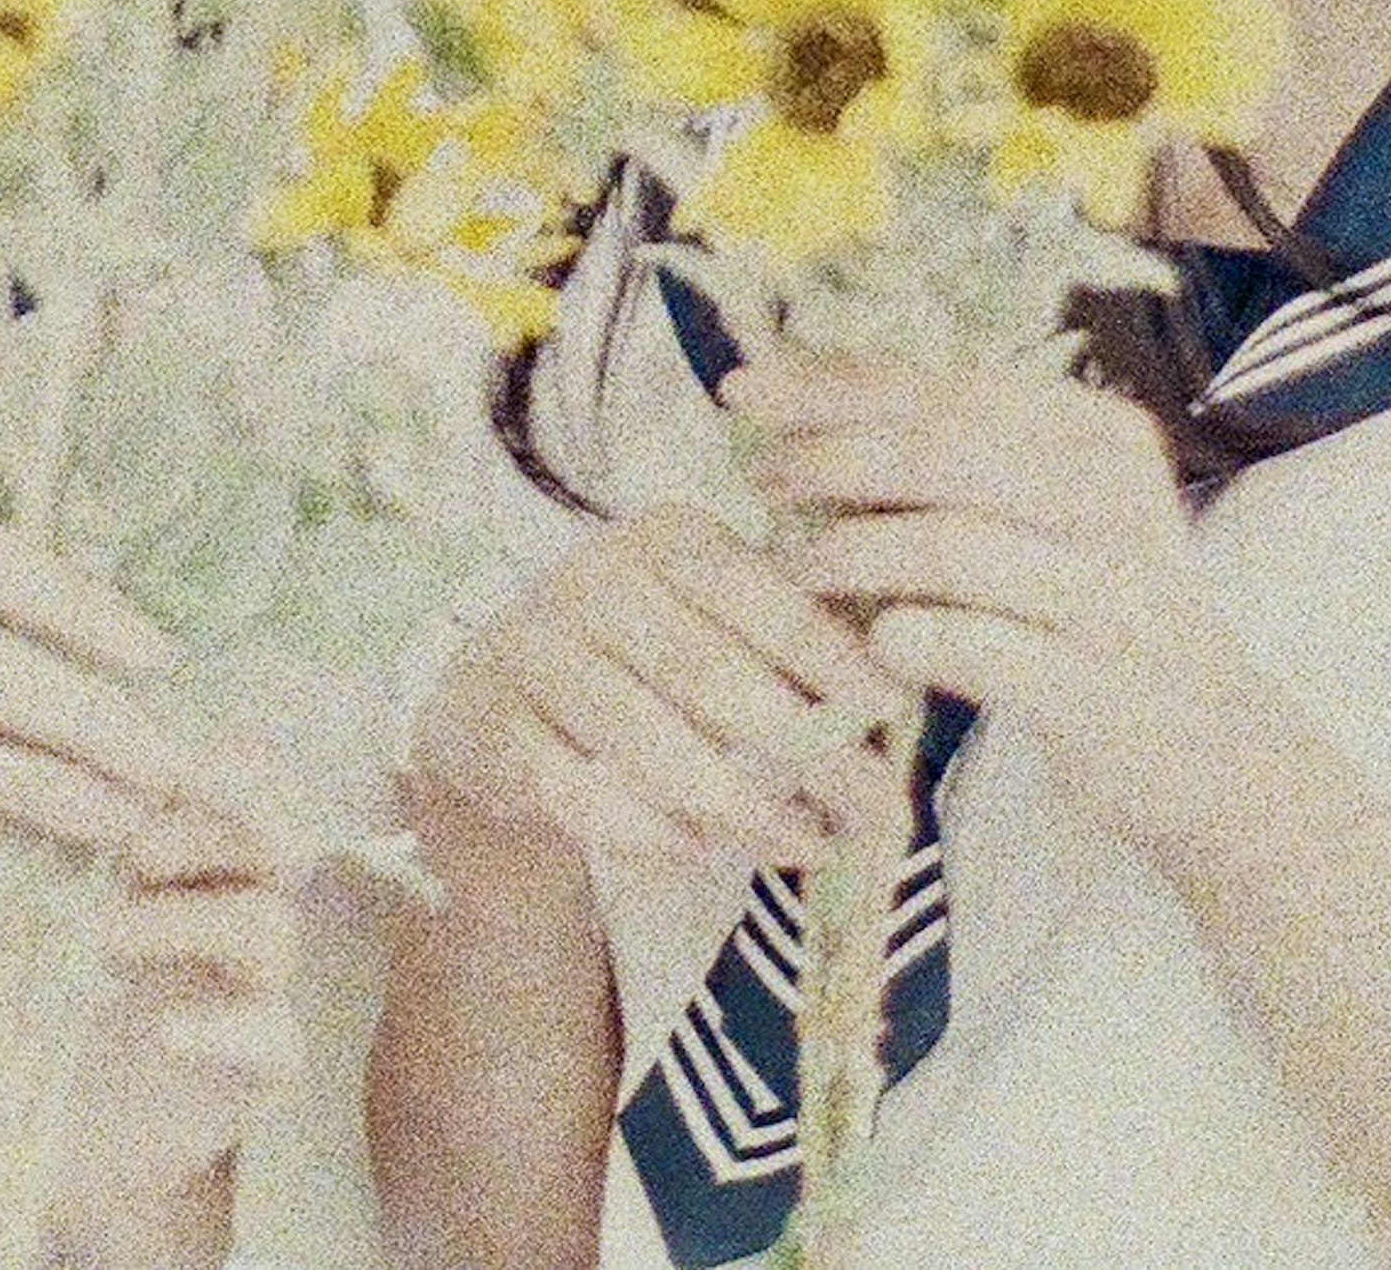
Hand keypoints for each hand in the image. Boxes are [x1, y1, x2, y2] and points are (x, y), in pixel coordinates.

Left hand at [46, 803, 305, 1222]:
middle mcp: (218, 912)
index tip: (126, 765)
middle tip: (138, 847)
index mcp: (167, 859)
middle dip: (214, 825)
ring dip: (191, 920)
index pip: (224, 778)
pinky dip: (228, 1030)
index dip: (197, 762)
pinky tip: (166, 1033)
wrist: (12, 1144)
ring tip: (104, 938)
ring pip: (272, 927)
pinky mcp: (254, 1072)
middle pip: (275, 835)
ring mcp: (243, 993)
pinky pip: (276, 1040)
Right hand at [413, 504, 908, 871]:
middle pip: (709, 672)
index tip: (896, 717)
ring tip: (809, 845)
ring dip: (735, 801)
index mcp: (665, 537)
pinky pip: (571, 787)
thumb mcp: (716, 632)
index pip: (759, 595)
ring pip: (642, 735)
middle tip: (877, 809)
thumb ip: (794, 650)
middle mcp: (591, 575)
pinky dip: (641, 826)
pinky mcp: (484, 720)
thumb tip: (905, 699)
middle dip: (805, 748)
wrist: (502, 710)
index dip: (831, 657)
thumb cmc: (645, 669)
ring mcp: (529, 645)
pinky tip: (701, 852)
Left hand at [736, 355, 1231, 834]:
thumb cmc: (1102, 623)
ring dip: (848, 551)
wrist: (1221, 756)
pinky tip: (870, 644)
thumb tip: (811, 410)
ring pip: (949, 544)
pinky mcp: (1097, 688)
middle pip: (942, 450)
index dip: (836, 384)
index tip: (745, 390)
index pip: (950, 387)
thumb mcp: (1060, 522)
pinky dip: (903, 638)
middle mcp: (1116, 501)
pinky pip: (973, 646)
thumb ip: (967, 465)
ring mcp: (1112, 596)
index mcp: (1103, 438)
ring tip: (794, 567)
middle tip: (762, 481)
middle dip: (829, 457)